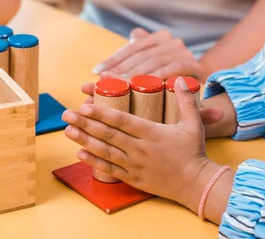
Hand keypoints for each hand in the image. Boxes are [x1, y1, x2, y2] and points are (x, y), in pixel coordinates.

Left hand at [64, 77, 217, 210]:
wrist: (196, 184)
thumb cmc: (194, 153)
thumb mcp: (193, 124)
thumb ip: (186, 101)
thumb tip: (182, 81)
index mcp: (152, 133)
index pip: (122, 120)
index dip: (101, 112)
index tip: (85, 105)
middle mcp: (140, 148)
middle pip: (108, 134)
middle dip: (85, 123)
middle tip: (67, 114)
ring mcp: (135, 165)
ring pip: (105, 151)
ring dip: (84, 140)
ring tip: (68, 130)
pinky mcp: (133, 178)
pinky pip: (110, 170)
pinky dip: (93, 162)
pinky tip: (79, 153)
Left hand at [91, 28, 204, 80]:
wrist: (199, 90)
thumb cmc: (168, 79)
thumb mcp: (155, 62)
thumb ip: (144, 48)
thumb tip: (136, 32)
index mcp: (160, 37)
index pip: (132, 47)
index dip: (114, 58)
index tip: (95, 71)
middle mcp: (173, 41)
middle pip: (141, 54)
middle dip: (120, 68)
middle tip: (102, 81)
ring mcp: (185, 52)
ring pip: (153, 61)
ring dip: (134, 74)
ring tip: (117, 86)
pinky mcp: (195, 66)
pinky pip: (171, 69)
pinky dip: (155, 76)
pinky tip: (140, 86)